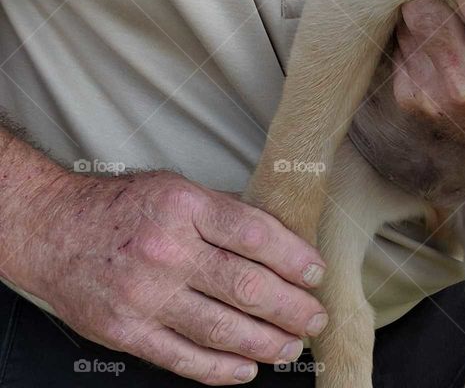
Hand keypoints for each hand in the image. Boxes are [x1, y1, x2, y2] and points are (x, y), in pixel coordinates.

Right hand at [10, 171, 327, 384]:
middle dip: (292, 308)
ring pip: (222, 328)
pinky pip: (184, 358)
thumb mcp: (179, 190)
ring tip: (291, 346)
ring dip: (266, 342)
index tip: (316, 273)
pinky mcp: (126, 331)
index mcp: (185, 208)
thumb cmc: (124, 207)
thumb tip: (282, 241)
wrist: (54, 230)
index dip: (294, 258)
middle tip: (314, 317)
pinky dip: (221, 369)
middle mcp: (167, 251)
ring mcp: (145, 295)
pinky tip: (247, 369)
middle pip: (247, 286)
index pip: (256, 236)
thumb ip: (226, 214)